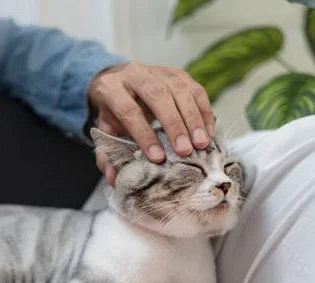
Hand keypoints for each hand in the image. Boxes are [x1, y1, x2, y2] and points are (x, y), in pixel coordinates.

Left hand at [89, 62, 213, 185]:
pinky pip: (196, 90)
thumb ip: (107, 153)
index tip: (158, 157)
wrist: (121, 81)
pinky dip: (204, 112)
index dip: (144, 135)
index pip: (129, 111)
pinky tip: (208, 132)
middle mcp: (135, 74)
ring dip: (193, 119)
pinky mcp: (178, 73)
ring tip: (201, 143)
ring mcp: (159, 71)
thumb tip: (113, 179)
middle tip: (185, 151)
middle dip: (174, 125)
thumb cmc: (114, 111)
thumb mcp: (106, 130)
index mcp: (111, 88)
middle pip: (157, 97)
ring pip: (180, 90)